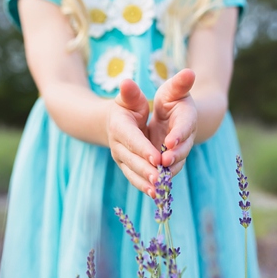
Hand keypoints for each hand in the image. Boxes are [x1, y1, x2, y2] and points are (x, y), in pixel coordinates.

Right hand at [107, 79, 161, 197]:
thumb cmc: (129, 106)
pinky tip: (155, 195)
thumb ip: (131, 93)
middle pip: (133, 160)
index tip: (157, 158)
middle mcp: (118, 145)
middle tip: (160, 178)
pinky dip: (144, 187)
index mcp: (119, 126)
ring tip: (158, 191)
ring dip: (145, 182)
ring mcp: (121, 158)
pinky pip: (135, 180)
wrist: (116, 122)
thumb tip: (127, 82)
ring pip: (133, 173)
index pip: (132, 139)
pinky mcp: (127, 168)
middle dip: (147, 170)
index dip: (144, 149)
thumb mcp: (131, 98)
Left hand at [148, 68, 197, 176]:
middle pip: (181, 151)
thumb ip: (178, 84)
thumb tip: (189, 72)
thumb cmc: (171, 100)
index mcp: (187, 118)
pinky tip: (151, 191)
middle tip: (162, 162)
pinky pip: (165, 175)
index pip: (185, 127)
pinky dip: (159, 182)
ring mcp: (178, 154)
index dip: (179, 135)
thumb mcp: (171, 90)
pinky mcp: (169, 164)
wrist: (175, 118)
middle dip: (172, 157)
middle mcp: (185, 139)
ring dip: (165, 174)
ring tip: (155, 181)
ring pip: (174, 166)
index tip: (170, 141)